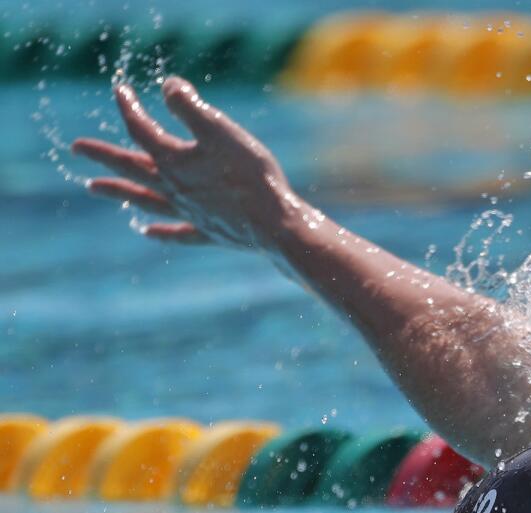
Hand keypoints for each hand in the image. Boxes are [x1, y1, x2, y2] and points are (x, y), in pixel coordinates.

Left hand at [72, 76, 298, 248]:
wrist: (275, 224)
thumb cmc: (251, 175)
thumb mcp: (220, 130)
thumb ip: (190, 106)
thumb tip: (167, 85)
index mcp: (174, 162)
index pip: (141, 130)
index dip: (128, 108)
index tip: (119, 90)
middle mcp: (174, 189)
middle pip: (132, 168)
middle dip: (104, 155)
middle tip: (77, 148)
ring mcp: (190, 214)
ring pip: (146, 200)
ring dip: (119, 192)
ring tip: (92, 188)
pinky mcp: (210, 232)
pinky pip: (178, 232)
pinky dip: (161, 231)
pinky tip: (147, 232)